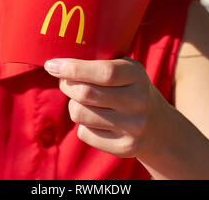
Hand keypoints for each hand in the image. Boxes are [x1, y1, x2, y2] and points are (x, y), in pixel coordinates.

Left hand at [44, 57, 168, 157]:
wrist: (157, 125)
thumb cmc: (129, 87)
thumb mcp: (124, 68)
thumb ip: (98, 62)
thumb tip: (57, 63)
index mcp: (136, 75)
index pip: (104, 72)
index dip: (73, 68)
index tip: (51, 64)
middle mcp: (138, 101)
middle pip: (85, 94)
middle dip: (66, 85)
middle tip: (64, 80)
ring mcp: (133, 126)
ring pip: (80, 114)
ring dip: (73, 105)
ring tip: (82, 101)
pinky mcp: (125, 147)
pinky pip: (84, 134)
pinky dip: (83, 125)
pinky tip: (96, 119)